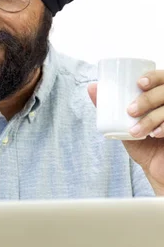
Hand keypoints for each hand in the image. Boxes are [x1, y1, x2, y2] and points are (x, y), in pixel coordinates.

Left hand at [88, 75, 163, 193]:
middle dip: (148, 98)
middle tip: (130, 111)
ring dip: (151, 118)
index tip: (139, 83)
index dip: (155, 76)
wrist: (158, 169)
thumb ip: (110, 107)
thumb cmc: (143, 144)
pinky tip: (155, 134)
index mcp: (163, 98)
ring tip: (135, 131)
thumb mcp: (125, 124)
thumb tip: (91, 86)